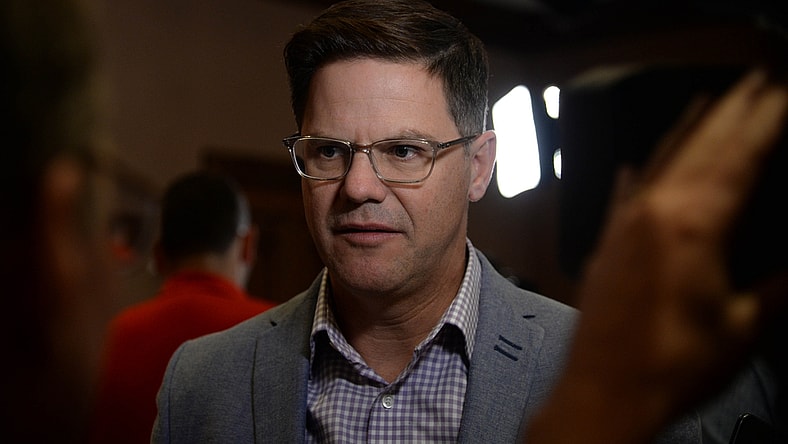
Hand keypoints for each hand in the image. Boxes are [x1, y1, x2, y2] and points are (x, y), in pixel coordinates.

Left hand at [525, 69, 787, 443]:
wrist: (601, 391)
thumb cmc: (666, 367)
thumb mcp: (742, 327)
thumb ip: (778, 288)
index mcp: (692, 226)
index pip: (737, 157)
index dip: (762, 122)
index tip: (778, 93)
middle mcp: (651, 214)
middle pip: (698, 147)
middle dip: (728, 112)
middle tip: (751, 84)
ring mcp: (623, 226)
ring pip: (659, 162)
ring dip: (685, 131)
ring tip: (705, 103)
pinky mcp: (605, 245)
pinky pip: (623, 196)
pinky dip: (635, 175)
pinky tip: (636, 164)